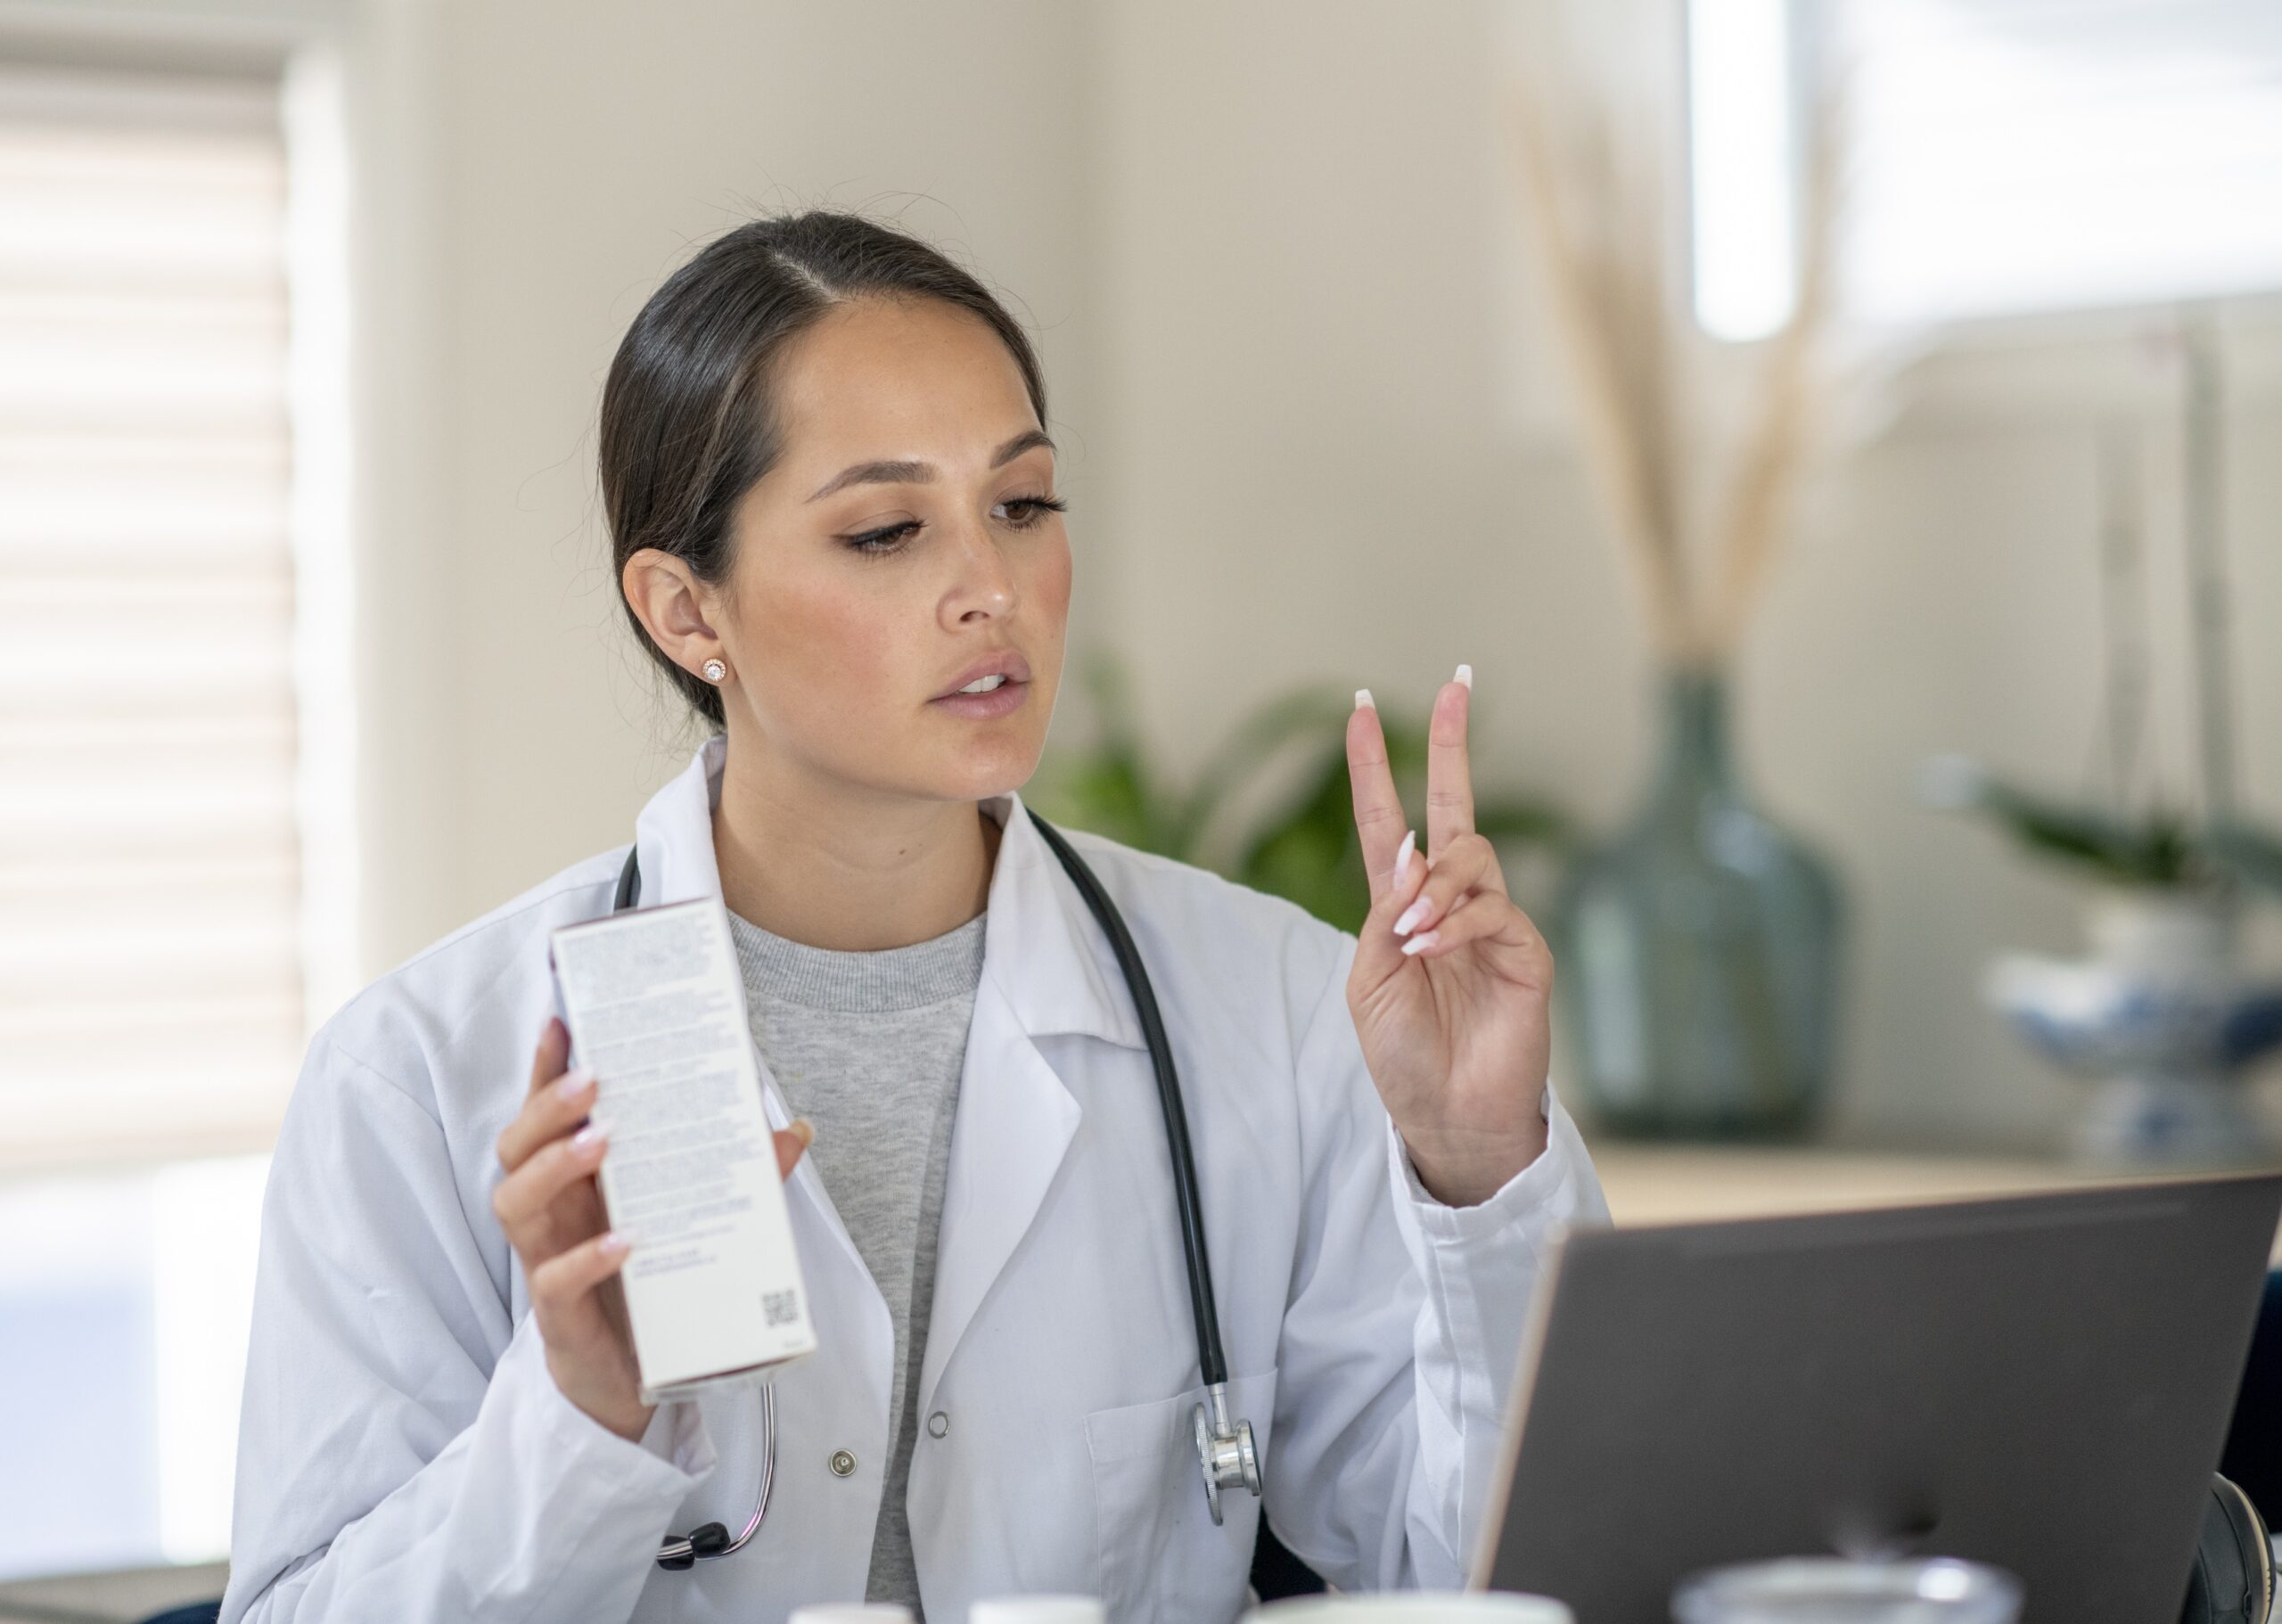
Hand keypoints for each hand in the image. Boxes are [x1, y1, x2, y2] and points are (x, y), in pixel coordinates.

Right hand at [492, 1017, 811, 1440]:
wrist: (633, 1380)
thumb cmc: (652, 1285)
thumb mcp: (696, 1220)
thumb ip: (738, 1175)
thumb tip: (792, 1132)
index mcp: (577, 1181)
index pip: (547, 1115)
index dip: (546, 1068)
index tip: (561, 1019)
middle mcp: (553, 1213)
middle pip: (516, 1147)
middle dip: (548, 1108)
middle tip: (593, 1081)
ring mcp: (546, 1261)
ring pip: (516, 1203)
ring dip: (555, 1166)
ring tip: (602, 1142)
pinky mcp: (559, 1315)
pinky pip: (554, 1280)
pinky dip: (585, 1257)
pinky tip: (624, 1241)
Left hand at [1344, 670, 1552, 1206]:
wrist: (1447, 1115)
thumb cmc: (1404, 1053)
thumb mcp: (1369, 980)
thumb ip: (1384, 914)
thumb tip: (1410, 851)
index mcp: (1403, 906)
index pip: (1390, 821)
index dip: (1375, 766)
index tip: (1359, 710)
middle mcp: (1451, 902)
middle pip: (1454, 808)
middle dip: (1452, 744)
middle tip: (1454, 686)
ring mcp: (1492, 923)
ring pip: (1472, 857)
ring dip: (1433, 886)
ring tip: (1411, 933)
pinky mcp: (1525, 952)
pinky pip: (1493, 910)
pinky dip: (1454, 924)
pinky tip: (1431, 949)